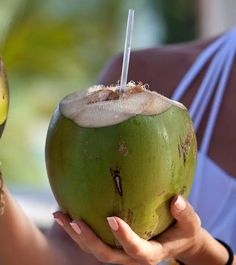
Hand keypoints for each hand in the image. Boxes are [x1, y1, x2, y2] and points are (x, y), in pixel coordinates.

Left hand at [53, 195, 204, 264]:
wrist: (178, 241)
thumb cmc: (184, 231)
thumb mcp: (191, 223)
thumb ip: (185, 213)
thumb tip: (177, 200)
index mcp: (151, 253)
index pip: (136, 250)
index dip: (123, 237)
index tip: (111, 219)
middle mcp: (132, 257)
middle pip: (106, 255)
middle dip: (88, 240)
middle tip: (73, 220)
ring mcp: (121, 253)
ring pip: (94, 250)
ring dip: (76, 235)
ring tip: (59, 214)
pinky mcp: (115, 245)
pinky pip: (94, 240)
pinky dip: (80, 230)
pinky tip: (69, 211)